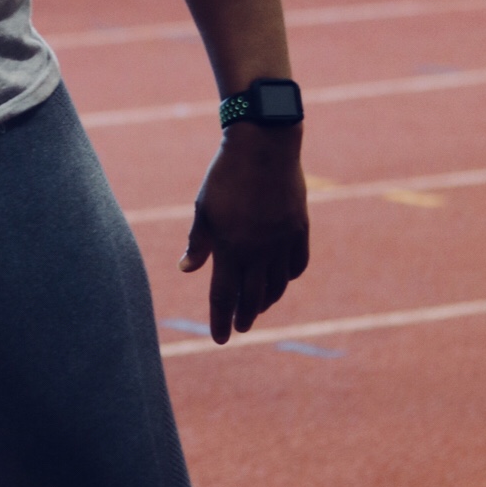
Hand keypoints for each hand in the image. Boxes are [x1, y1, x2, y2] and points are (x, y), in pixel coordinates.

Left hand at [179, 124, 308, 342]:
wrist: (264, 147)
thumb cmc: (225, 176)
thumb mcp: (204, 209)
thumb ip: (198, 242)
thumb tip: (186, 269)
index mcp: (230, 249)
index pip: (223, 297)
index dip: (220, 321)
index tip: (219, 339)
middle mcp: (259, 252)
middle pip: (252, 298)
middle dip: (244, 317)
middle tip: (240, 328)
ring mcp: (283, 242)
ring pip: (277, 285)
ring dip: (266, 301)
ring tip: (259, 308)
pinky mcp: (300, 229)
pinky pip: (297, 265)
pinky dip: (288, 277)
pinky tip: (281, 280)